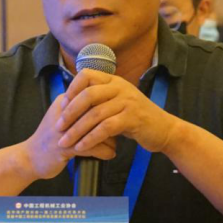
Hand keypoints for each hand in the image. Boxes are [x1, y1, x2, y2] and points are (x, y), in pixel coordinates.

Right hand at [21, 94, 117, 180]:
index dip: (107, 106)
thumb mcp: (62, 116)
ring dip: (110, 139)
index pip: (92, 96)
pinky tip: (110, 155)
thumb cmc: (49, 137)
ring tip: (115, 145)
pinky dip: (105, 152)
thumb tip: (103, 105)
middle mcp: (65, 112)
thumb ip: (79, 108)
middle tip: (120, 130)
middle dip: (111, 122)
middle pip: (97, 111)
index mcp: (64, 101)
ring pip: (98, 129)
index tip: (115, 115)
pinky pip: (94, 147)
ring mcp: (65, 130)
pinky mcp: (66, 147)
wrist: (29, 158)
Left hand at [55, 69, 177, 154]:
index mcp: (113, 80)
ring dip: (77, 130)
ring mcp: (127, 102)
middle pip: (88, 95)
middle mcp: (120, 87)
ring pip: (95, 114)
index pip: (86, 75)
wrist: (164, 129)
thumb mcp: (117, 102)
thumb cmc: (135, 118)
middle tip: (58, 126)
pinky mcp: (132, 118)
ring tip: (65, 142)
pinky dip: (91, 138)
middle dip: (70, 112)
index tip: (61, 105)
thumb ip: (99, 99)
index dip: (71, 88)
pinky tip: (82, 147)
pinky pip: (106, 128)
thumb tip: (70, 102)